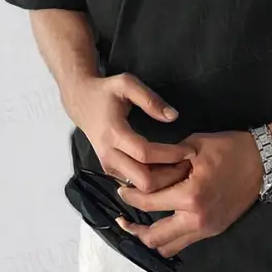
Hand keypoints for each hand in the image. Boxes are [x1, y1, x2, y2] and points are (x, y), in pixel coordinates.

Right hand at [65, 72, 193, 191]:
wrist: (81, 102)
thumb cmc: (106, 91)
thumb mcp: (127, 84)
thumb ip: (150, 99)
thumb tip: (172, 116)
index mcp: (114, 133)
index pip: (145, 153)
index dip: (170, 155)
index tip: (190, 149)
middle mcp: (109, 155)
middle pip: (143, 180)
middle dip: (169, 176)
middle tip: (188, 164)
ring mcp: (108, 165)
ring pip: (140, 187)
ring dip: (163, 182)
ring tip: (181, 167)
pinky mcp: (110, 170)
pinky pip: (134, 184)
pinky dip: (153, 181)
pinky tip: (167, 169)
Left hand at [115, 130, 264, 258]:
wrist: (265, 161)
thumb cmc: (229, 148)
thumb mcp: (194, 146)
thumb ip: (167, 161)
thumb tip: (143, 171)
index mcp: (191, 196)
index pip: (150, 204)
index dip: (130, 198)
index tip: (121, 190)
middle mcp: (198, 219)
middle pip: (155, 238)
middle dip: (134, 229)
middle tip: (123, 218)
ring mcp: (207, 228)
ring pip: (169, 247)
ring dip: (151, 238)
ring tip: (139, 225)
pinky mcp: (214, 230)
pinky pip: (185, 243)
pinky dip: (170, 238)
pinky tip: (163, 223)